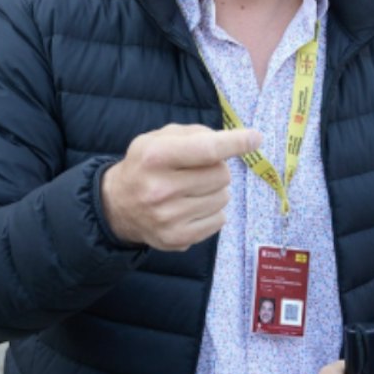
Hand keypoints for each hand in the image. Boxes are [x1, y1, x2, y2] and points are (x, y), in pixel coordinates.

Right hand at [101, 123, 261, 251]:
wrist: (117, 205)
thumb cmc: (146, 165)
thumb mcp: (159, 138)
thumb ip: (196, 134)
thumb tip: (234, 140)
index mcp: (155, 156)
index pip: (206, 150)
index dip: (235, 143)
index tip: (255, 138)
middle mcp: (160, 188)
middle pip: (221, 175)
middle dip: (217, 169)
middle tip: (198, 171)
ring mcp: (168, 217)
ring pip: (223, 198)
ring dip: (215, 191)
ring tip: (193, 190)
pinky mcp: (177, 239)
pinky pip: (219, 221)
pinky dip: (213, 212)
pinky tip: (193, 207)